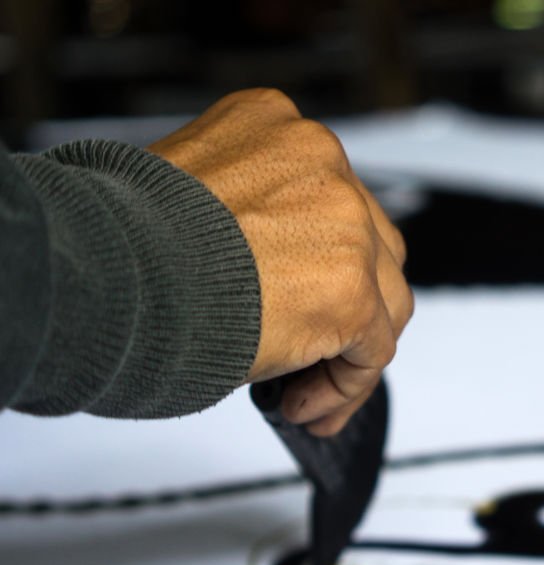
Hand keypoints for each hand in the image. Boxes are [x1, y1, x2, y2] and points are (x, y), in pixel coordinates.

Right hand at [149, 88, 412, 435]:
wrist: (107, 274)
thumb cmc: (122, 245)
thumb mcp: (184, 198)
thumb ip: (240, 216)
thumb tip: (264, 270)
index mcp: (276, 127)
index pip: (331, 200)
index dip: (323, 260)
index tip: (300, 298)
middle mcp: (321, 164)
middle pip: (372, 246)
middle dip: (351, 303)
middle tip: (314, 348)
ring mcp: (345, 224)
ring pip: (385, 299)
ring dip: (350, 350)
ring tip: (304, 390)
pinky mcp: (351, 289)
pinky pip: (372, 350)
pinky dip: (344, 385)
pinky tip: (305, 405)